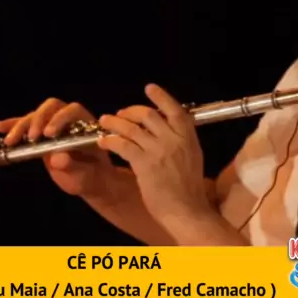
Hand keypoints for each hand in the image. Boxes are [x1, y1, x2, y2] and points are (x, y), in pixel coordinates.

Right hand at [0, 98, 112, 196]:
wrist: (89, 181)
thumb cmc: (90, 176)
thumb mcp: (84, 175)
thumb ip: (73, 166)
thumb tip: (58, 158)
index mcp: (85, 124)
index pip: (72, 110)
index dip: (60, 118)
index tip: (49, 134)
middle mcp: (69, 120)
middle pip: (52, 107)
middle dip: (39, 119)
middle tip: (31, 137)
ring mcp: (53, 125)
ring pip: (36, 116)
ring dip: (21, 125)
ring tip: (10, 141)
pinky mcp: (40, 135)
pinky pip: (26, 126)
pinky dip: (12, 125)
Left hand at [97, 84, 211, 226]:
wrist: (186, 210)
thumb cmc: (189, 187)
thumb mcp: (193, 156)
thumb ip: (181, 140)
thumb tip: (165, 126)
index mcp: (188, 137)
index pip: (175, 110)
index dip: (161, 97)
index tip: (149, 87)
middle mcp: (174, 140)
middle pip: (148, 115)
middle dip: (130, 111)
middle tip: (120, 113)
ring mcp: (158, 151)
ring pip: (132, 128)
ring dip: (115, 122)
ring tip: (104, 121)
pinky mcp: (144, 164)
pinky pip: (123, 145)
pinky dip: (111, 140)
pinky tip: (104, 141)